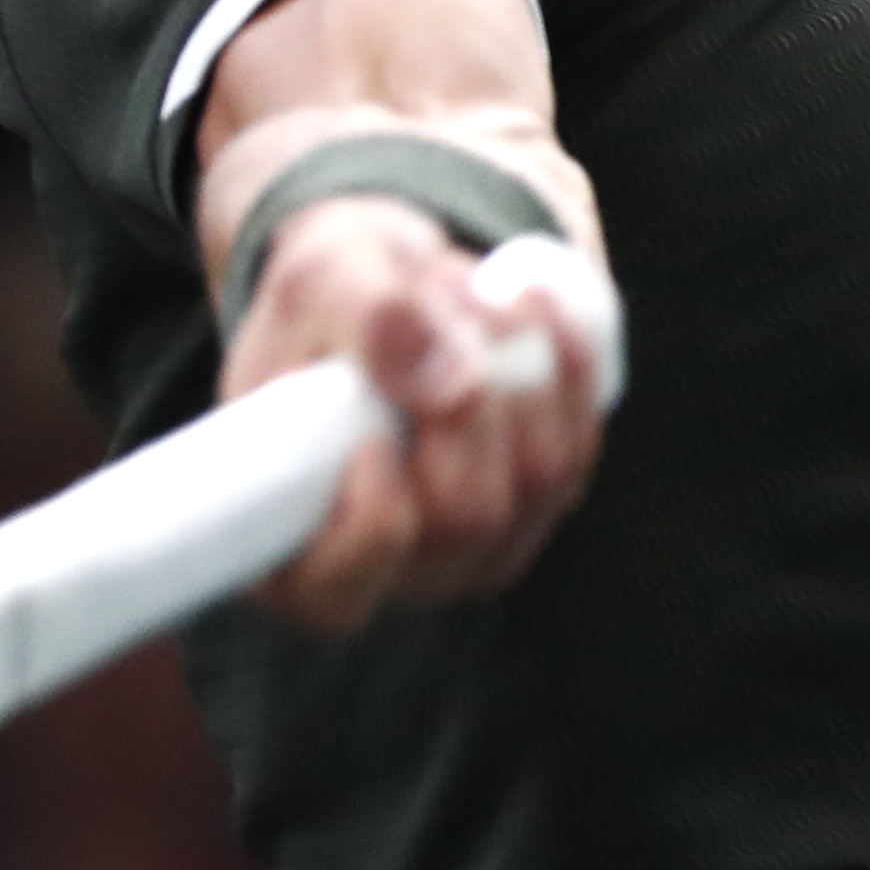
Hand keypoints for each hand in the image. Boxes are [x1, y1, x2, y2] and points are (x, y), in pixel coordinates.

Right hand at [221, 196, 606, 628]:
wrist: (383, 289)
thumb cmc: (329, 302)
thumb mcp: (323, 279)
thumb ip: (371, 320)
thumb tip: (454, 387)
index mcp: (292, 546)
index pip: (337, 590)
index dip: (372, 519)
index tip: (371, 431)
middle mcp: (386, 570)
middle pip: (466, 517)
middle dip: (470, 400)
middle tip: (439, 307)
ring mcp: (469, 549)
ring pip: (538, 478)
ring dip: (520, 369)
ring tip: (471, 299)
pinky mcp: (533, 510)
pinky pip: (578, 449)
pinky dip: (564, 367)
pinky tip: (525, 310)